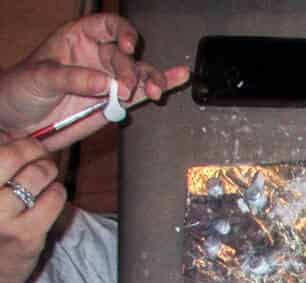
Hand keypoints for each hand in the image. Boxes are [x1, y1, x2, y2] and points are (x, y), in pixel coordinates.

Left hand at [0, 14, 188, 151]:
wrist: (18, 124)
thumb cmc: (20, 90)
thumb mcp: (40, 78)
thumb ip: (72, 77)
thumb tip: (105, 83)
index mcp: (76, 39)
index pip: (105, 26)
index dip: (120, 32)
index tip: (127, 47)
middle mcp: (96, 57)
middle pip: (125, 56)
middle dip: (129, 71)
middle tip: (124, 89)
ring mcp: (108, 81)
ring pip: (139, 74)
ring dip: (151, 80)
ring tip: (155, 92)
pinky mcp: (114, 103)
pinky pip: (141, 93)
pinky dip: (160, 85)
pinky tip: (179, 77)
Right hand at [0, 139, 65, 282]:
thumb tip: (14, 136)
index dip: (10, 139)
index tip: (18, 140)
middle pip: (11, 154)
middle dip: (31, 149)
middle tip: (38, 153)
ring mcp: (0, 218)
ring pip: (35, 175)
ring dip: (47, 170)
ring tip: (45, 174)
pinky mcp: (25, 235)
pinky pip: (53, 199)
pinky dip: (57, 192)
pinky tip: (52, 196)